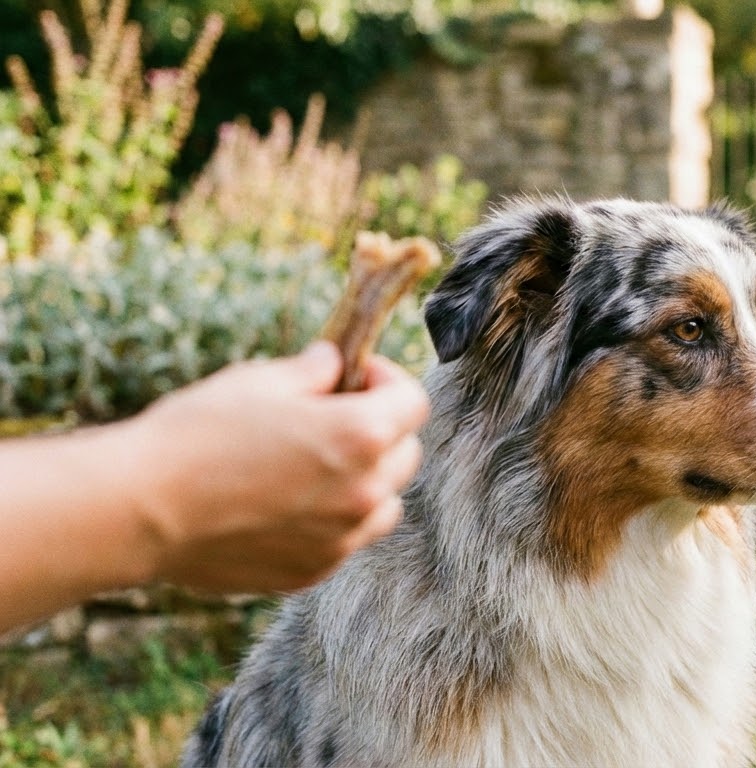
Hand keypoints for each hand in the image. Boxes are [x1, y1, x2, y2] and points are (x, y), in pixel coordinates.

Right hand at [129, 342, 429, 592]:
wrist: (141, 509)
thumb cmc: (197, 433)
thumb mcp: (260, 380)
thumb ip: (313, 372)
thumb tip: (334, 364)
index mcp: (361, 434)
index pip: (413, 401)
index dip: (387, 381)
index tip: (356, 376)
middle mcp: (365, 491)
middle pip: (405, 453)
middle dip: (381, 430)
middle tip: (333, 418)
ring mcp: (342, 538)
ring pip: (384, 503)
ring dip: (366, 481)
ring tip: (314, 466)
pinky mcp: (313, 570)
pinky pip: (345, 540)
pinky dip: (332, 521)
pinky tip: (285, 504)